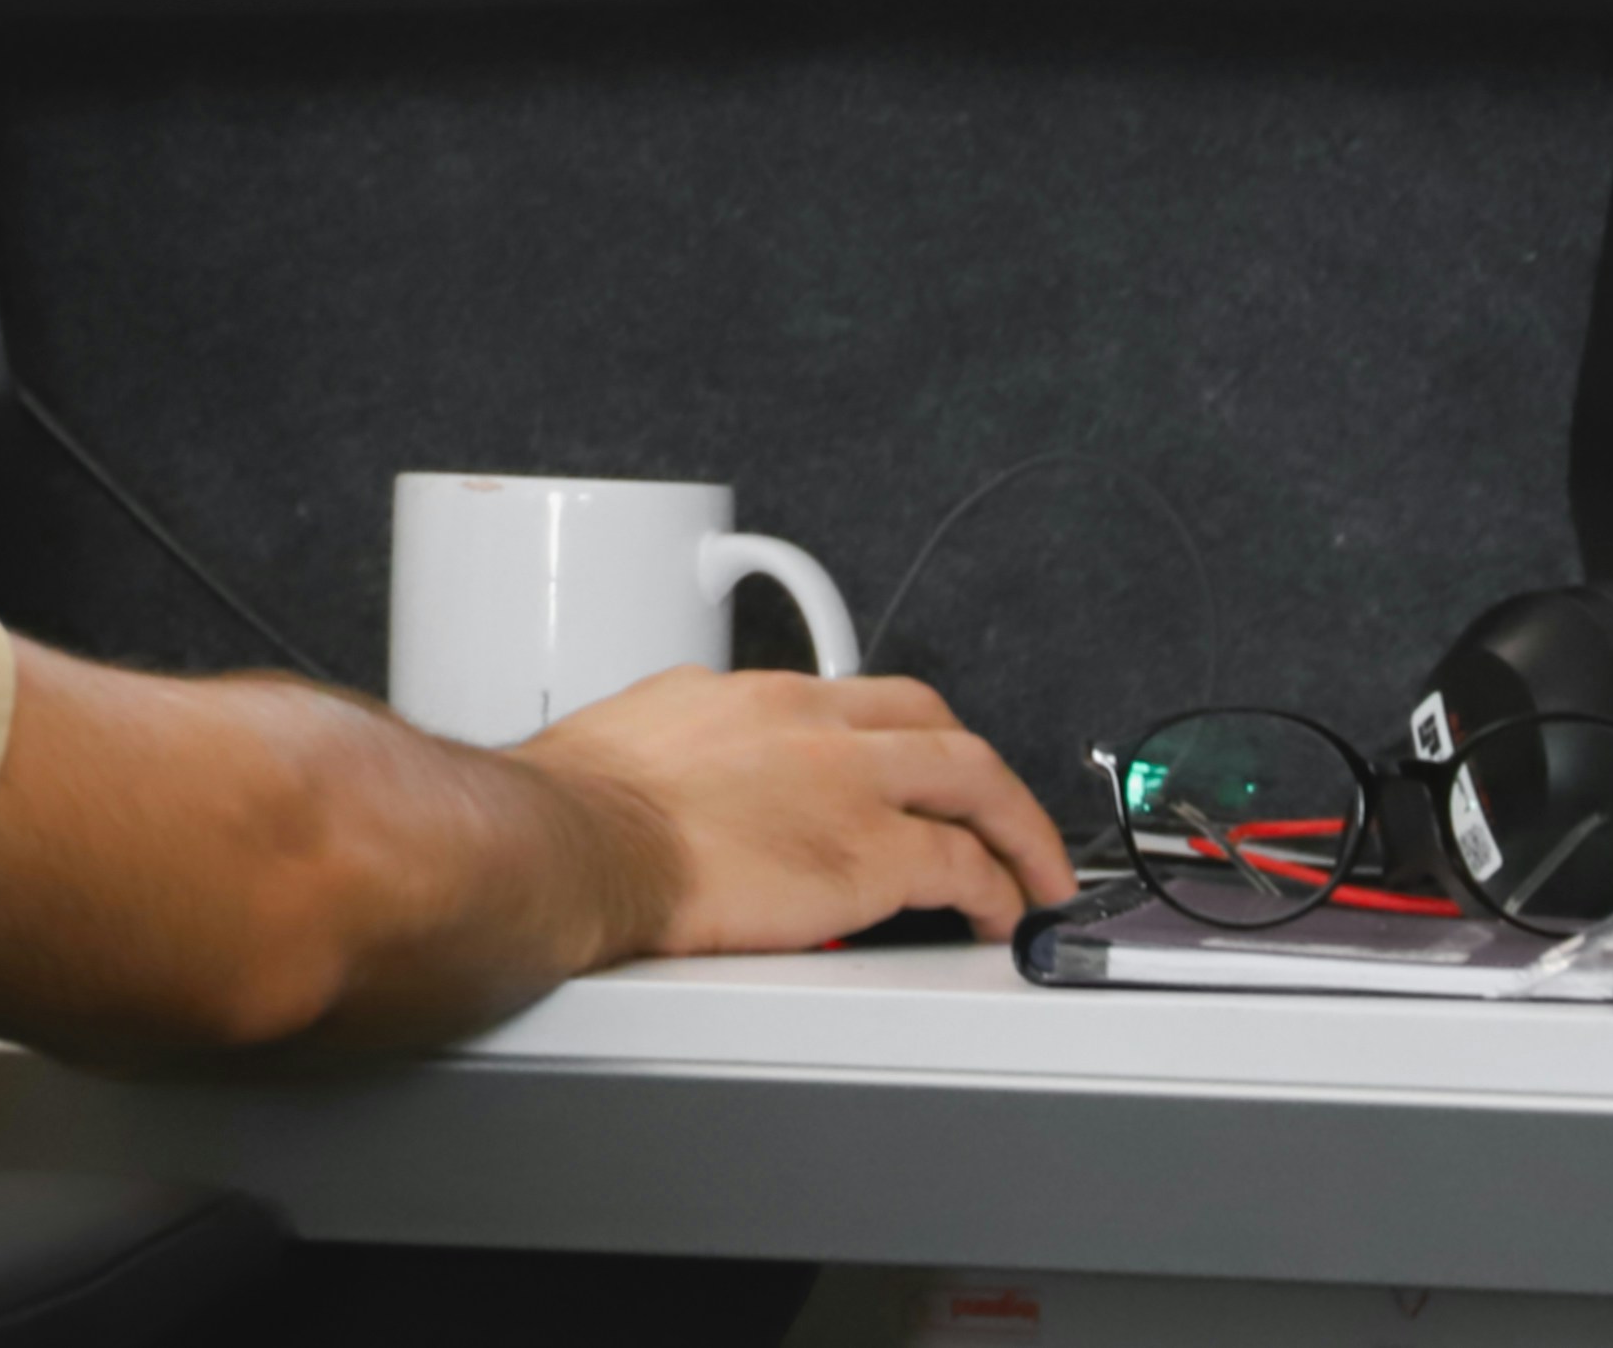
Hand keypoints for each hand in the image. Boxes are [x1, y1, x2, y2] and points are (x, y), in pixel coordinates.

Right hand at [524, 666, 1080, 951]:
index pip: (855, 701)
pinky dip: (1000, 892)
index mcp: (753, 695)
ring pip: (976, 781)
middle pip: (935, 724)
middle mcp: (812, 722)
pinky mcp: (871, 854)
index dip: (901, 738)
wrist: (575, 840)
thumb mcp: (635, 736)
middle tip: (1002, 814)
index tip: (912, 770)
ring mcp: (849, 783)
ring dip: (1019, 830)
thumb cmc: (578, 805)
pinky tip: (1002, 917)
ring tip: (1037, 873)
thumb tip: (683, 770)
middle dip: (981, 772)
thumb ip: (686, 746)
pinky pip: (965, 867)